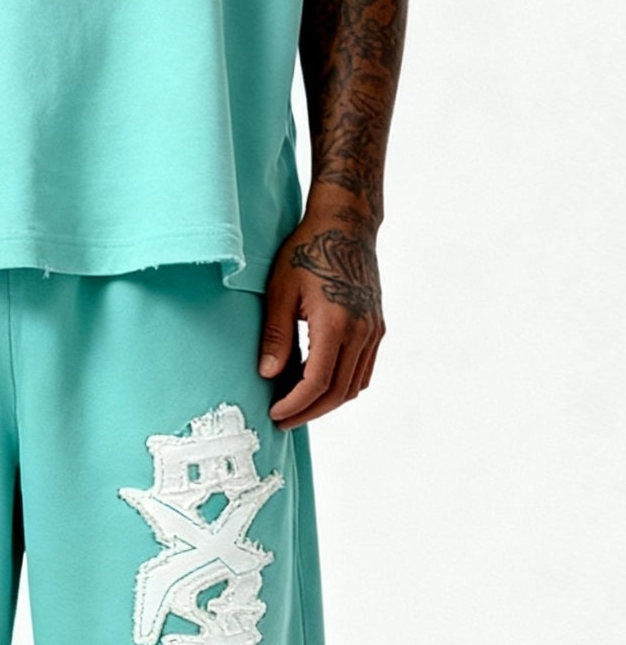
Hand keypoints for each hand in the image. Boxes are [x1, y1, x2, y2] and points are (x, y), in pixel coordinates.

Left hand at [257, 202, 384, 428]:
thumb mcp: (281, 289)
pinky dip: (344, 384)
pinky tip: (321, 382)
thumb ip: (276, 334)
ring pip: (355, 385)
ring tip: (298, 403)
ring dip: (328, 401)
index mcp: (336, 324)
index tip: (275, 413)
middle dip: (309, 411)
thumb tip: (267, 375)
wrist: (346, 224)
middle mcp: (361, 332)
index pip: (317, 382)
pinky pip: (364, 370)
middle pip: (339, 392)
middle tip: (284, 419)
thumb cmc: (308, 250)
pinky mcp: (377, 327)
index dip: (295, 404)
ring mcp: (374, 331)